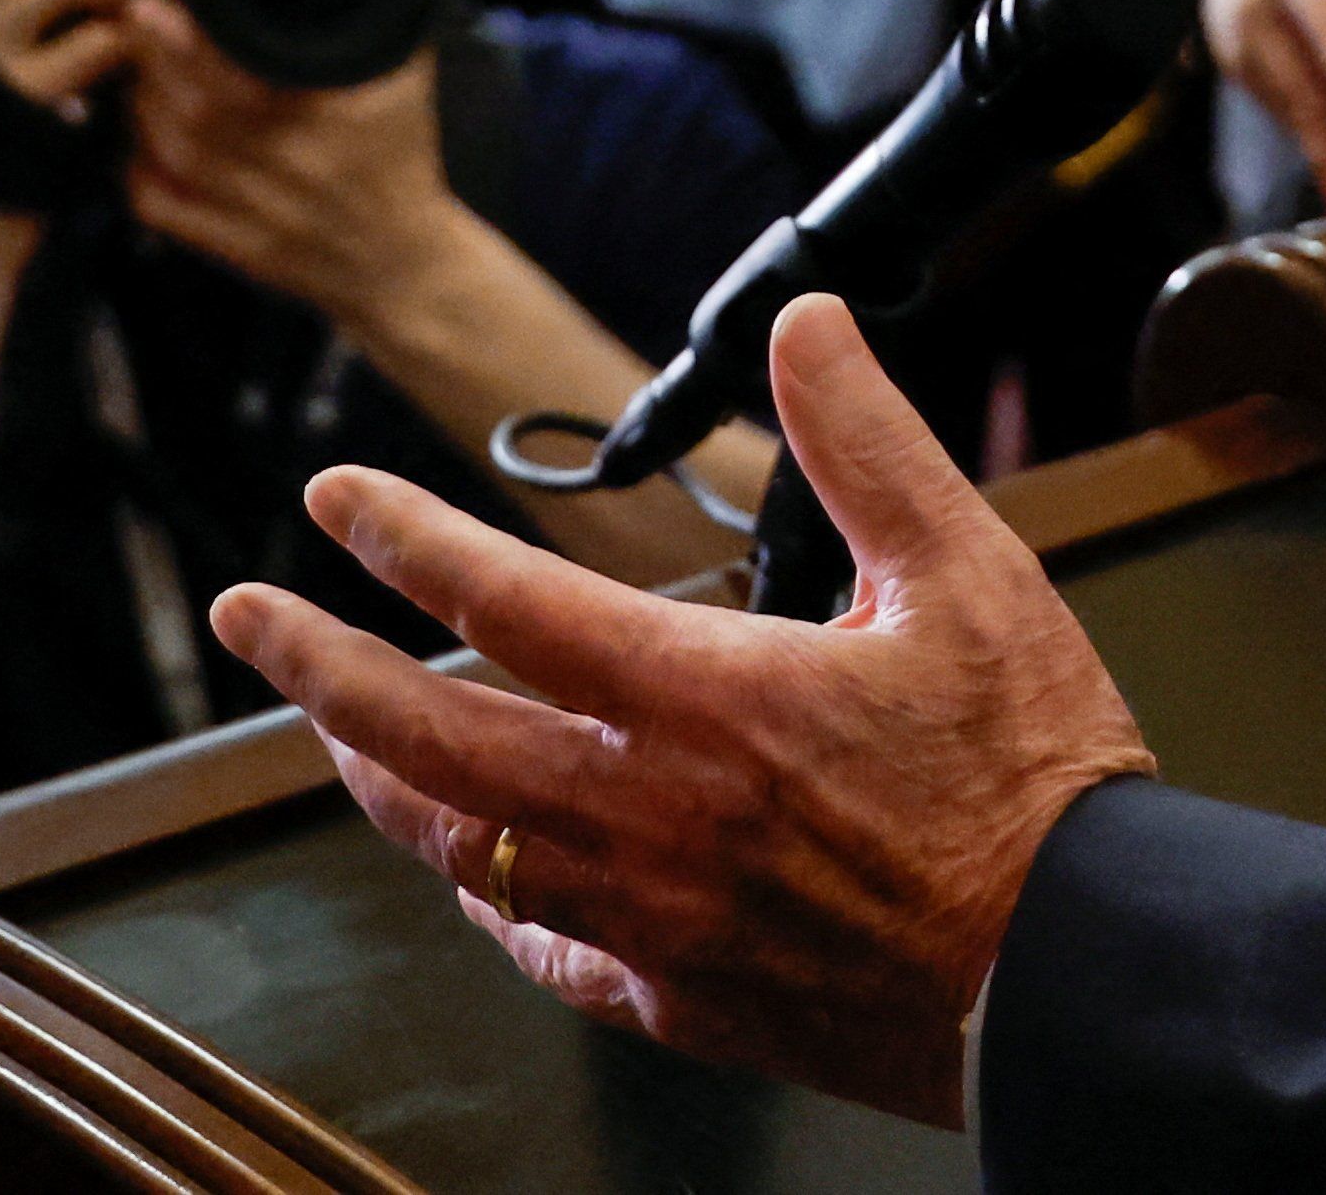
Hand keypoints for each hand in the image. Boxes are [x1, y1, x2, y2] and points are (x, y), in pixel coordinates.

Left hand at [121, 6, 461, 327]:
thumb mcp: (407, 81)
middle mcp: (289, 174)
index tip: (151, 4)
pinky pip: (163, 207)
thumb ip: (376, 22)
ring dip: (141, 108)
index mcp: (331, 127)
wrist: (404, 265)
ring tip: (134, 68)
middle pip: (193, 115)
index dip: (184, 44)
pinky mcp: (232, 250)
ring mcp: (256, 217)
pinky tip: (138, 136)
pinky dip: (137, 168)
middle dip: (151, 64)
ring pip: (171, 156)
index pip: (239, 81)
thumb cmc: (404, 162)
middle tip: (130, 24)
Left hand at [212, 296, 1152, 1127]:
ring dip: (378, 774)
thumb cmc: (1033, 782)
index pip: (506, 603)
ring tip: (330, 727)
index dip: (404, 538)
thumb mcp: (969, 571)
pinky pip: (544, 945)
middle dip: (316, 666)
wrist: (1077, 969)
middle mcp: (653, 816)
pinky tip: (474, 870)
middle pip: (429, 736)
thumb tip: (804, 328)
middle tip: (248, 614)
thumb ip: (868, 441)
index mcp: (709, 701)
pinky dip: (487, 894)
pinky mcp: (682, 997)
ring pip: (461, 845)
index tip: (335, 495)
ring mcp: (654, 918)